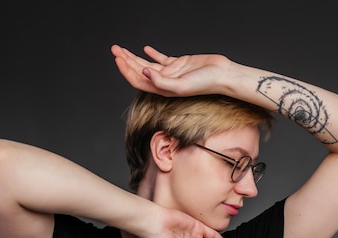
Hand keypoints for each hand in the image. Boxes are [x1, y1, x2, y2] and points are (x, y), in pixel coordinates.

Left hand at [111, 44, 231, 96]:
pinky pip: (162, 59)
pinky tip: (146, 49)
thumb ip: (161, 82)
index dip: (126, 70)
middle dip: (126, 60)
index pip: (138, 81)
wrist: (222, 75)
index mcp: (163, 89)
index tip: (119, 59)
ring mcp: (171, 72)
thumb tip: (144, 73)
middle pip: (139, 72)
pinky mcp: (179, 64)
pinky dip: (152, 54)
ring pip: (147, 65)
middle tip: (115, 49)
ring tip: (123, 49)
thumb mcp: (181, 85)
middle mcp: (164, 81)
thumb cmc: (205, 84)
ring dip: (134, 57)